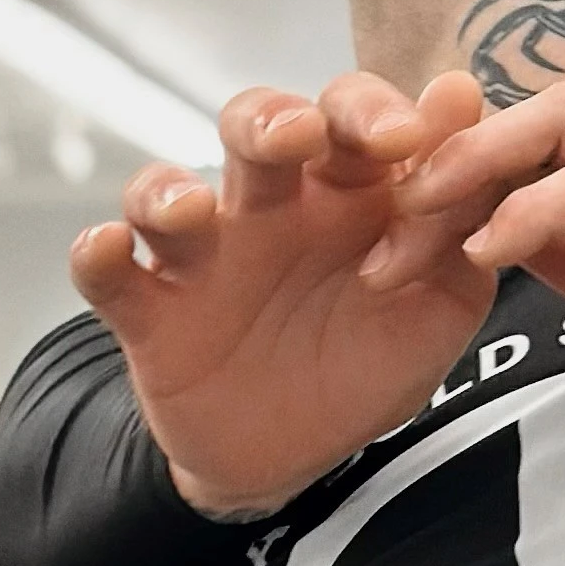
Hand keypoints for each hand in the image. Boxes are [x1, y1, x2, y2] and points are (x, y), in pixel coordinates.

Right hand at [69, 75, 498, 517]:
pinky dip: (97, 255)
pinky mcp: (148, 311)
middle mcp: (269, 207)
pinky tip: (106, 249)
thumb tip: (467, 109)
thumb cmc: (370, 358)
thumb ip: (460, 219)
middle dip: (274, 121)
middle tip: (303, 138)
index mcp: (345, 194)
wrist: (297, 456)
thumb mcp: (441, 299)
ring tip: (191, 210)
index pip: (352, 119)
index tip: (411, 136)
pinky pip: (105, 271)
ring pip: (165, 189)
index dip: (374, 113)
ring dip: (167, 189)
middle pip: (256, 128)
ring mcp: (201, 255)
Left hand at [382, 93, 564, 485]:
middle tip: (390, 208)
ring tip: (420, 222)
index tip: (403, 216)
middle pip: (541, 107)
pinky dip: (532, 211)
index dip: (464, 159)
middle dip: (455, 149)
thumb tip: (502, 229)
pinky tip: (486, 253)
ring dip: (478, 167)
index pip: (539, 133)